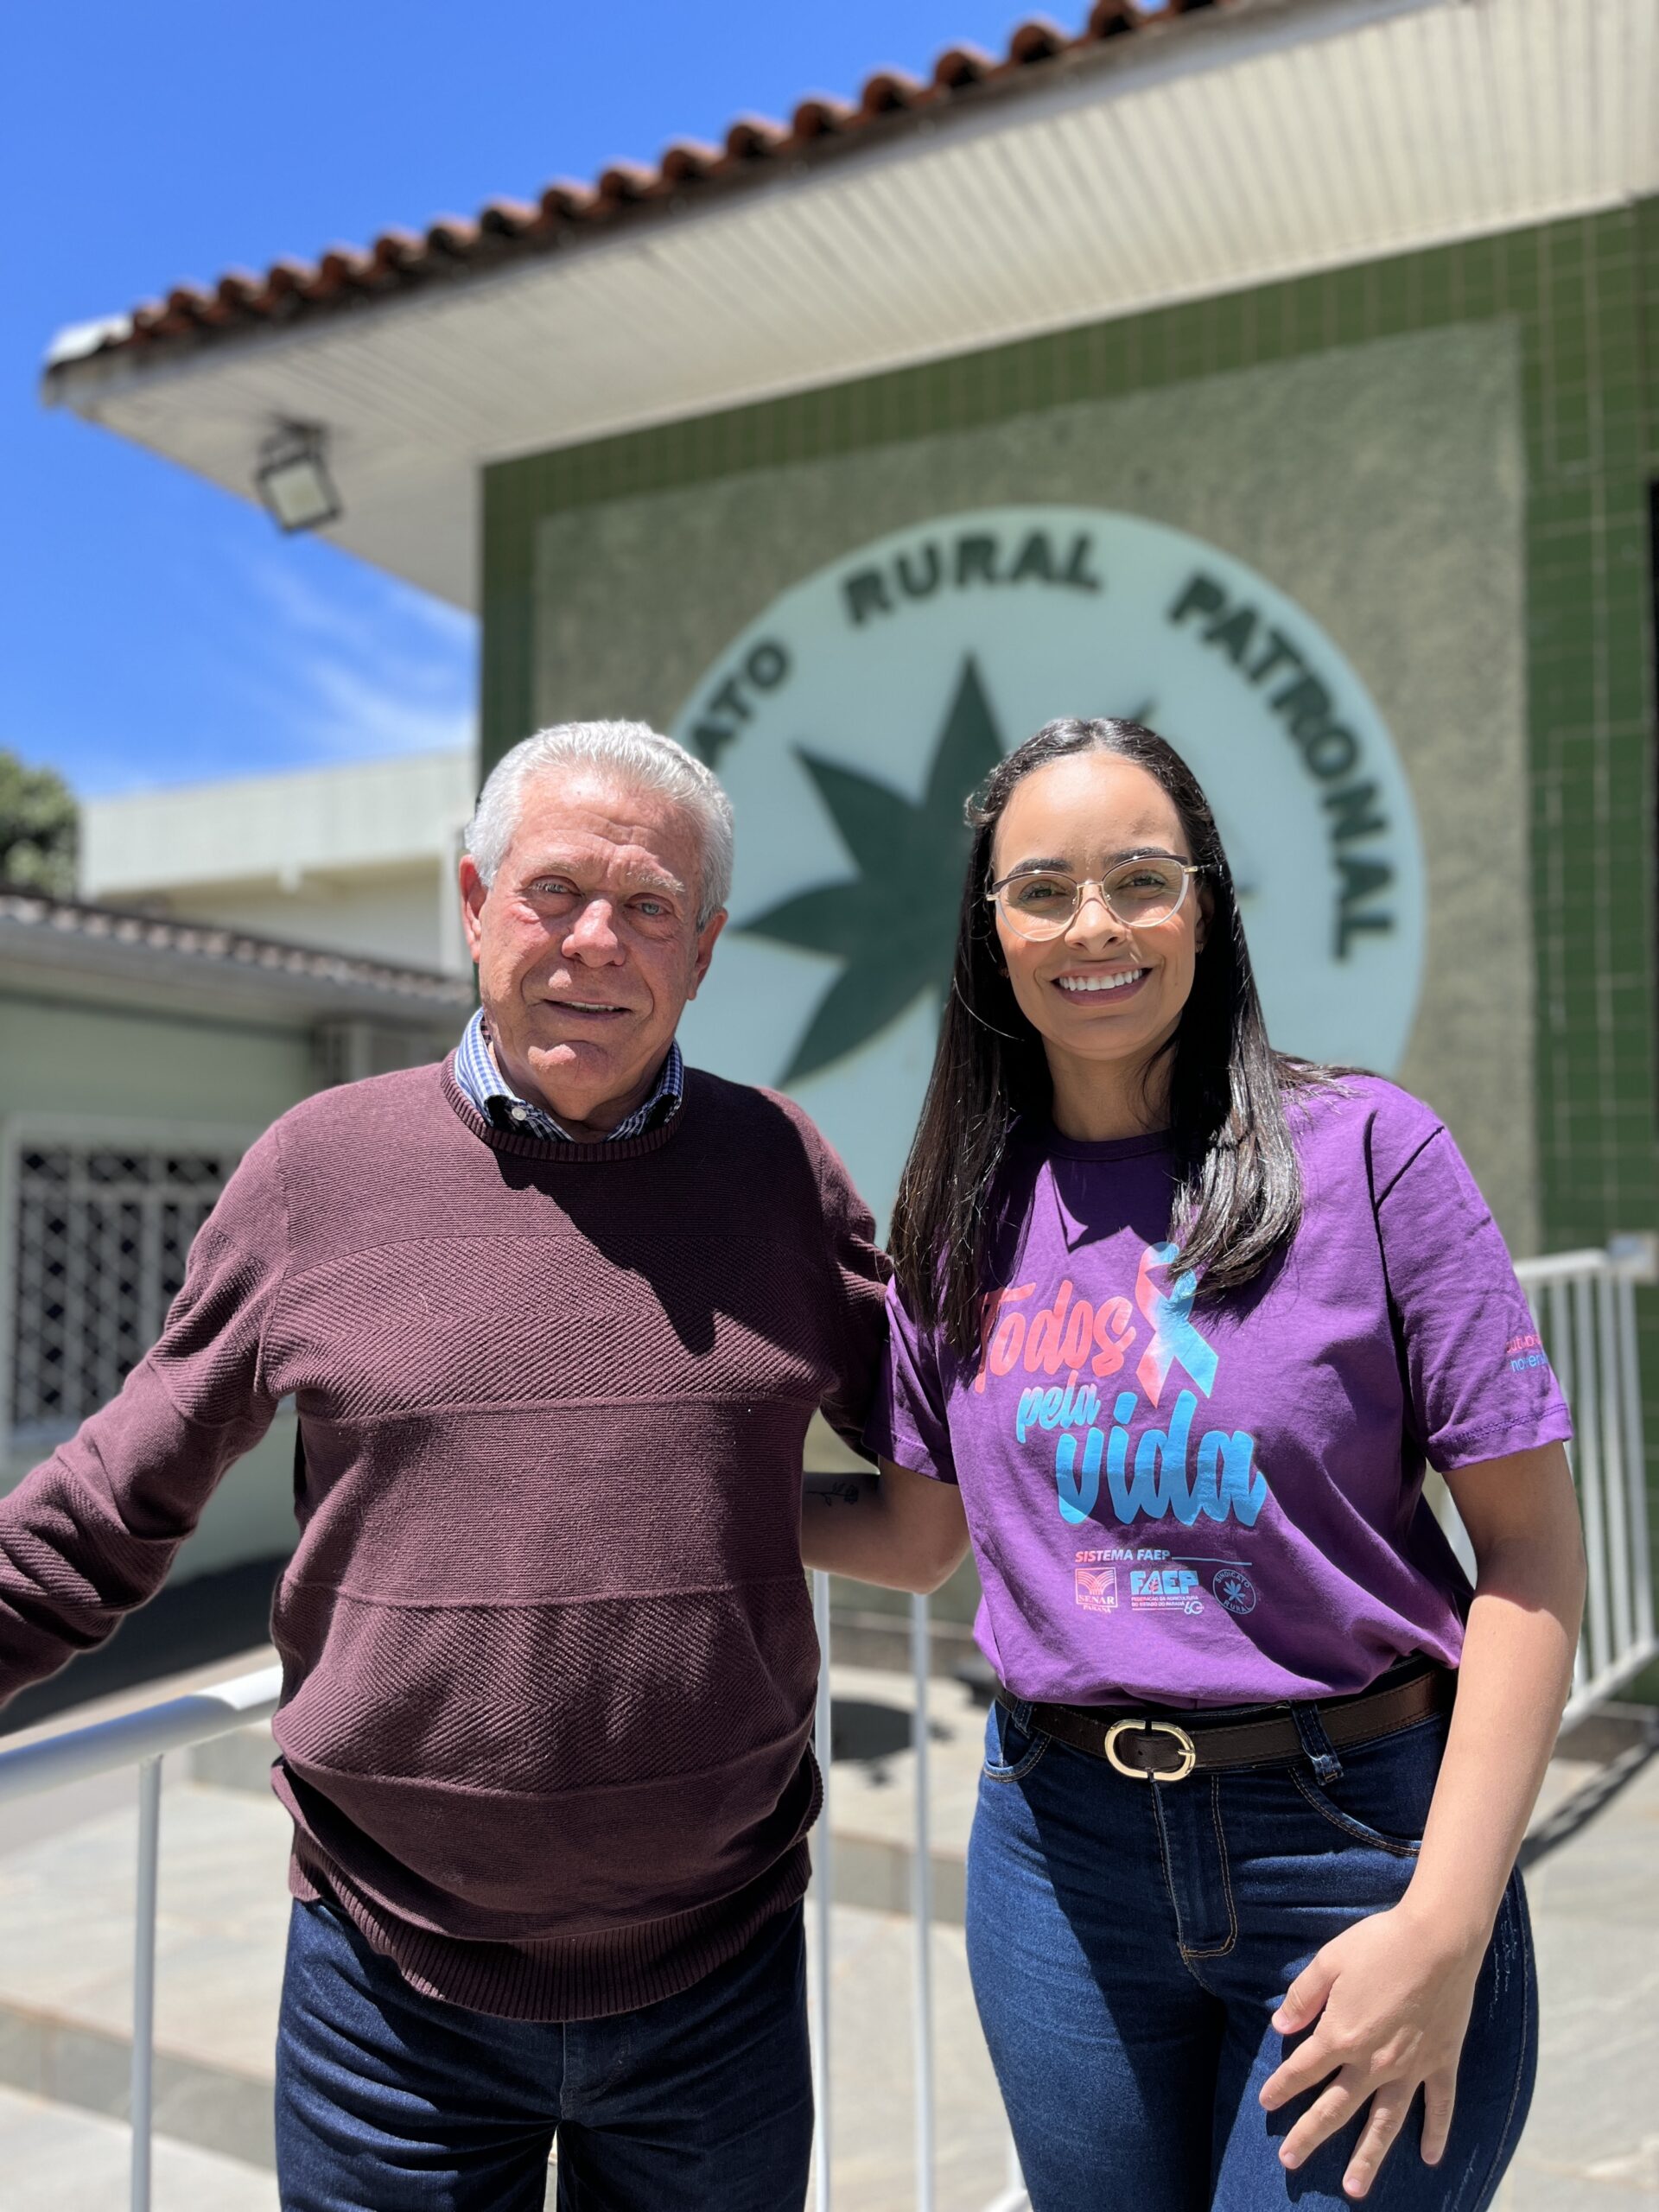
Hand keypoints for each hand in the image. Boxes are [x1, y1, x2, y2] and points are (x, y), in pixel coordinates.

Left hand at [1259, 1899, 1484, 2198]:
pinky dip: (1436, 2134)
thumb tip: (1279, 2027)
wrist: (1439, 1940)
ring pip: (1384, 2123)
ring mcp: (1409, 2068)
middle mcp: (1373, 2062)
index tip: (1265, 2103)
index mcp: (1341, 2035)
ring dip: (1368, 2158)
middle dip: (1309, 2135)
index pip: (1303, 2070)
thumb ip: (1303, 1997)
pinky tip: (1430, 2158)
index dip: (1281, 2087)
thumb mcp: (1329, 1961)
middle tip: (1289, 2162)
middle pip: (1336, 2108)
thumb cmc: (1379, 1944)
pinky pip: (1439, 2107)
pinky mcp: (1441, 2063)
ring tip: (1354, 2189)